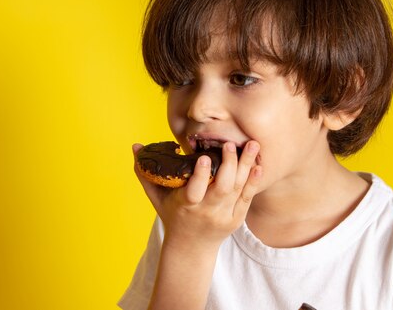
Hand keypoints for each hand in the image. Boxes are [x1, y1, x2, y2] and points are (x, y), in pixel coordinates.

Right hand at [132, 140, 264, 251]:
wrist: (191, 247)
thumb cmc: (172, 216)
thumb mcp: (156, 197)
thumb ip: (146, 172)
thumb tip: (135, 146)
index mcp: (186, 205)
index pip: (194, 191)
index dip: (200, 175)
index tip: (204, 157)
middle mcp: (207, 211)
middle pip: (222, 188)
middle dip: (229, 165)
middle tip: (230, 144)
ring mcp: (224, 216)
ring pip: (238, 189)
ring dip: (246, 166)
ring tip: (252, 145)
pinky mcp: (237, 218)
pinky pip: (248, 197)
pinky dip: (253, 181)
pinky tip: (257, 164)